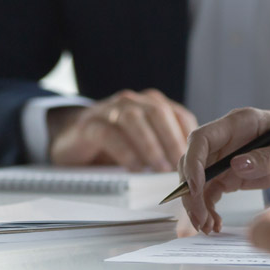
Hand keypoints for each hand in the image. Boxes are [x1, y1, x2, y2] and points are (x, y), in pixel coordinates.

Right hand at [48, 89, 197, 173]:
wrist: (73, 138)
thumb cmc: (116, 141)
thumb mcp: (145, 142)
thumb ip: (167, 147)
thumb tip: (194, 168)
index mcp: (151, 104)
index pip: (178, 114)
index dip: (188, 135)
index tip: (197, 158)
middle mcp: (132, 102)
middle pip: (158, 112)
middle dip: (172, 139)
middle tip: (180, 164)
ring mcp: (109, 110)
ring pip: (134, 120)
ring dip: (151, 145)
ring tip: (159, 168)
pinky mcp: (89, 124)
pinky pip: (109, 134)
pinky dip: (125, 151)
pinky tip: (134, 168)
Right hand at [180, 107, 269, 233]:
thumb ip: (268, 154)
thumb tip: (235, 165)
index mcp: (240, 123)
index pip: (202, 138)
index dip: (193, 163)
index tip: (197, 188)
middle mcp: (227, 139)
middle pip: (193, 162)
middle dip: (191, 192)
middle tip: (200, 218)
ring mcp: (227, 157)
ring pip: (198, 180)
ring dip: (197, 204)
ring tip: (208, 227)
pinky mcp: (231, 175)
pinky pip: (211, 191)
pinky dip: (208, 208)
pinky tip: (215, 223)